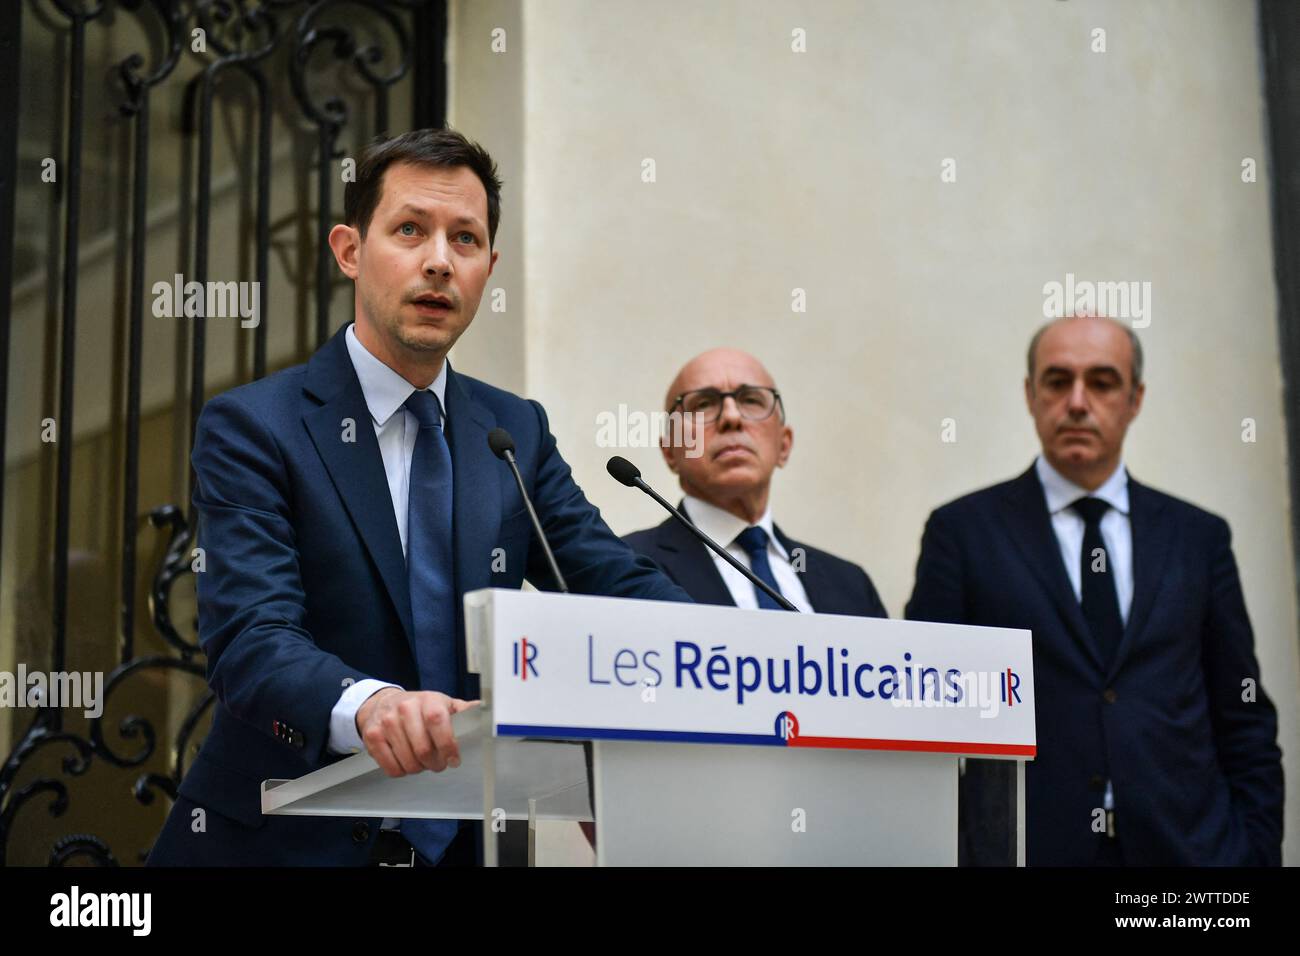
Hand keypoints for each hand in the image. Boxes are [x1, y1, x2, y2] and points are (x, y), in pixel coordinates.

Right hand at [355, 688, 479, 776]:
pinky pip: (391, 767)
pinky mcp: (372, 737)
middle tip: (439, 763)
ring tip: (422, 761)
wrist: (383, 703)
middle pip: (423, 748)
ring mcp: (386, 722)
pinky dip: (402, 771)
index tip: (454, 760)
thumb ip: (464, 711)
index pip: (438, 721)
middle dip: (435, 763)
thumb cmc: (420, 707)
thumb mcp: (444, 704)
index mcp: (428, 699)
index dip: (448, 744)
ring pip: (408, 762)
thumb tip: (488, 711)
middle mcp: (405, 708)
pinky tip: (406, 761)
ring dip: (419, 768)